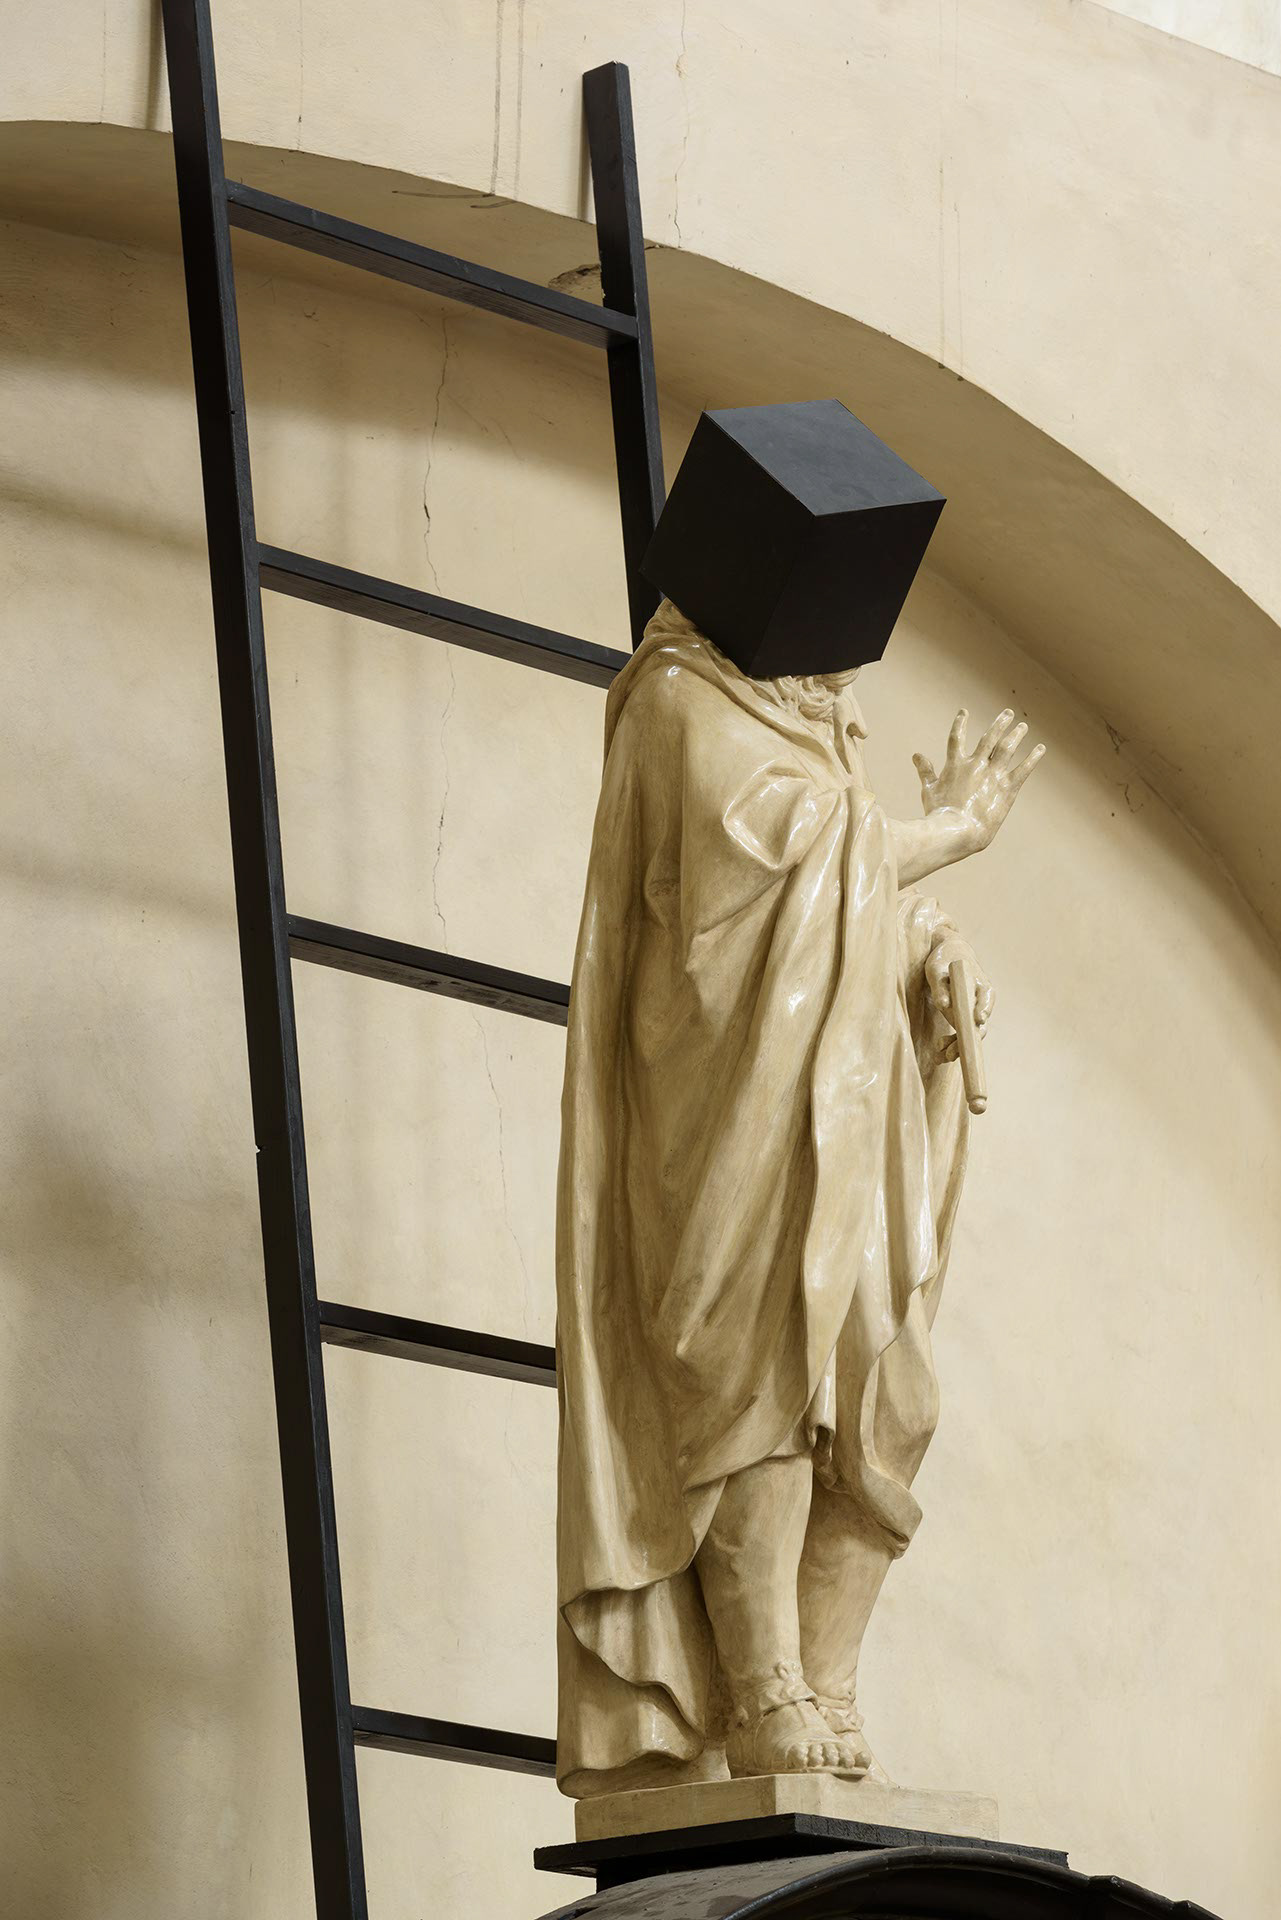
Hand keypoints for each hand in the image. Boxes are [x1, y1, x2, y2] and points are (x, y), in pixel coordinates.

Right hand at [912, 708, 1044, 852]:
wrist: (956, 831)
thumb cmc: (939, 814)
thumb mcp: (928, 790)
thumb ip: (925, 771)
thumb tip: (916, 755)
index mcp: (956, 765)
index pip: (956, 738)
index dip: (960, 723)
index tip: (964, 711)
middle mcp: (976, 765)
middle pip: (990, 738)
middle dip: (1000, 723)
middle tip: (1008, 713)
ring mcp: (993, 775)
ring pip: (1008, 748)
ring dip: (1016, 735)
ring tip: (1023, 727)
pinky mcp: (1008, 789)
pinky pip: (1024, 769)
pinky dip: (1033, 758)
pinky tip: (1040, 749)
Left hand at [925, 936, 992, 1060]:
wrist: (949, 958)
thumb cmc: (944, 961)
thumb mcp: (937, 969)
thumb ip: (940, 986)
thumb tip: (944, 1005)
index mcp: (982, 986)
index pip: (986, 999)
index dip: (983, 1009)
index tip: (978, 1019)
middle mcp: (981, 1002)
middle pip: (978, 1024)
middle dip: (965, 1040)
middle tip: (950, 1053)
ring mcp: (974, 1012)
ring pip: (969, 1034)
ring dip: (956, 1047)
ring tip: (940, 1057)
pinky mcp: (964, 1019)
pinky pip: (961, 1034)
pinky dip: (951, 1045)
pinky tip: (939, 1055)